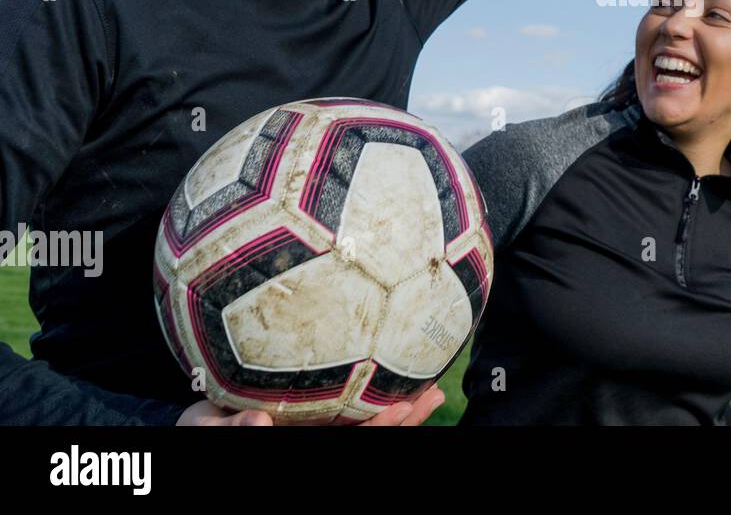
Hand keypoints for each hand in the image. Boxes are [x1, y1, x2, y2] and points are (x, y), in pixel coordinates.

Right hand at [176, 383, 444, 425]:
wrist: (204, 419)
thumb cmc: (204, 426)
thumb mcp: (204, 429)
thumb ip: (226, 431)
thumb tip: (259, 424)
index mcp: (297, 444)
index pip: (343, 442)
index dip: (374, 429)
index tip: (399, 411)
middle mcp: (317, 438)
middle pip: (366, 437)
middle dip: (401, 421)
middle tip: (431, 398)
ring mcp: (322, 427)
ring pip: (368, 425)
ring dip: (403, 414)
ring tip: (433, 393)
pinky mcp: (323, 413)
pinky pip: (357, 410)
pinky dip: (383, 397)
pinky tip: (408, 380)